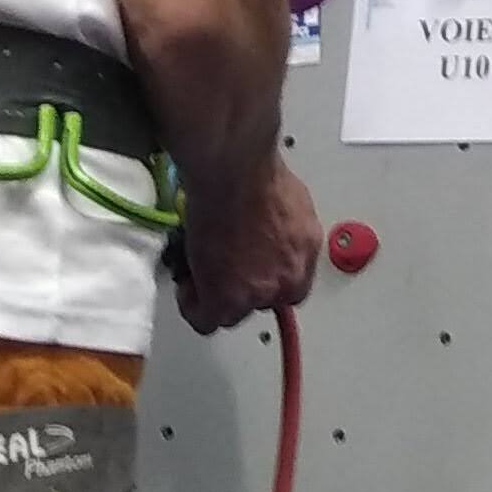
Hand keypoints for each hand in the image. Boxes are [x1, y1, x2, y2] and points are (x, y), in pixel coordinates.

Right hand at [170, 157, 321, 332]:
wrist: (234, 172)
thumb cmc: (258, 174)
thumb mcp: (292, 203)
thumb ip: (287, 232)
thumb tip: (274, 235)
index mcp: (305, 255)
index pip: (291, 289)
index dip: (266, 281)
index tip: (252, 275)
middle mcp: (286, 278)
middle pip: (262, 300)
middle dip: (241, 285)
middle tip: (222, 266)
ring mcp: (256, 290)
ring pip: (234, 312)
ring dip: (217, 295)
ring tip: (201, 272)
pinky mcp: (224, 297)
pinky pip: (206, 319)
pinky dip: (193, 305)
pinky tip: (187, 285)